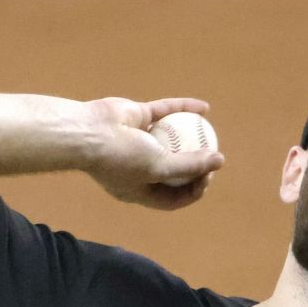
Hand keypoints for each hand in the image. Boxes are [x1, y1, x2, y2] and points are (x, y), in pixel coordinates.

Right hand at [84, 97, 224, 209]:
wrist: (88, 132)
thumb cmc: (121, 158)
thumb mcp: (159, 168)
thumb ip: (189, 166)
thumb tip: (219, 161)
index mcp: (140, 190)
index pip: (173, 197)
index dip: (194, 190)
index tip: (208, 177)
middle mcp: (139, 168)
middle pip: (174, 169)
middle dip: (195, 165)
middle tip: (213, 156)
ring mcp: (138, 141)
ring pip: (171, 139)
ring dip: (191, 137)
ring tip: (211, 134)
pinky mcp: (137, 117)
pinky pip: (164, 113)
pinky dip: (183, 109)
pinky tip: (204, 108)